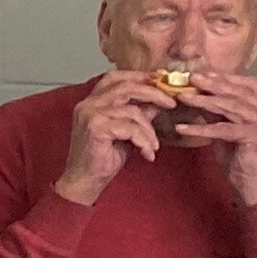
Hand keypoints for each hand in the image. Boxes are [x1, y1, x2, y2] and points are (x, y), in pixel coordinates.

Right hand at [56, 72, 170, 202]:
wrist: (85, 181)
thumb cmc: (103, 157)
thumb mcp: (126, 131)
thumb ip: (138, 114)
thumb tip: (158, 101)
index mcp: (91, 102)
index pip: (114, 77)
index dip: (138, 76)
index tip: (159, 82)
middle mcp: (87, 105)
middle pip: (126, 87)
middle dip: (153, 93)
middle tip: (171, 103)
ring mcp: (90, 115)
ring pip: (132, 110)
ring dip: (149, 130)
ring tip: (153, 145)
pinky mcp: (96, 128)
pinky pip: (130, 128)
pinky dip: (144, 140)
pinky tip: (147, 153)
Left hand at [162, 67, 256, 204]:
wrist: (253, 186)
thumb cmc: (240, 158)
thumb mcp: (228, 130)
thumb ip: (220, 112)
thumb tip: (198, 94)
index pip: (249, 85)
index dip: (226, 78)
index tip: (203, 73)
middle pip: (239, 93)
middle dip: (213, 84)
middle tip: (191, 78)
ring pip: (231, 107)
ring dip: (204, 101)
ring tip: (183, 97)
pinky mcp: (256, 137)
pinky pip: (223, 129)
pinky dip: (201, 127)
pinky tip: (182, 127)